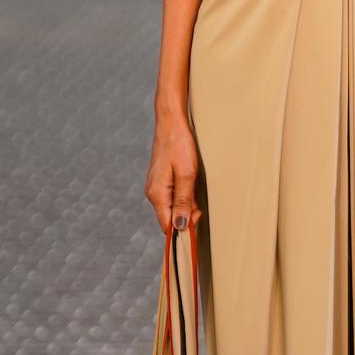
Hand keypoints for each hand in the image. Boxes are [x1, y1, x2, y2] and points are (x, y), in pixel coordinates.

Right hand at [145, 110, 202, 234]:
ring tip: (196, 195)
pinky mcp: (161, 180)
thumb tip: (180, 226)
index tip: (196, 228)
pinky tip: (191, 189)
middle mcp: (154, 193)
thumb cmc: (179, 146)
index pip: (166, 225)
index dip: (181, 231)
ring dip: (186, 207)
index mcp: (157, 194)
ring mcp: (157, 186)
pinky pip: (172, 196)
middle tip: (200, 209)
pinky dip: (183, 197)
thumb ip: (183, 202)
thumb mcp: (186, 175)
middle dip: (186, 218)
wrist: (171, 123)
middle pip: (169, 217)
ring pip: (172, 207)